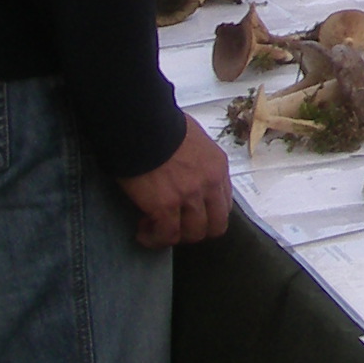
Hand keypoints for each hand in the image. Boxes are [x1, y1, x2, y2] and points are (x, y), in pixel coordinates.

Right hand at [117, 114, 231, 247]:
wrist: (140, 123)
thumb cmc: (159, 124)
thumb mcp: (192, 137)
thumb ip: (195, 158)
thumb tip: (184, 168)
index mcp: (217, 165)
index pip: (224, 203)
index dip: (206, 213)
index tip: (188, 213)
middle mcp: (209, 183)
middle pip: (216, 224)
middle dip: (195, 230)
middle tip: (174, 226)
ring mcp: (189, 196)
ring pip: (193, 234)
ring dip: (174, 235)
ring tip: (154, 229)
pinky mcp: (166, 206)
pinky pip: (166, 235)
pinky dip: (154, 239)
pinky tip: (143, 233)